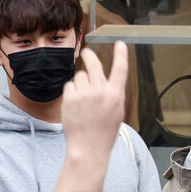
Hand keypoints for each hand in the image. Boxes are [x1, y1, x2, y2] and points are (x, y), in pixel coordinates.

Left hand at [53, 42, 128, 191]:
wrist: (88, 147)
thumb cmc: (103, 132)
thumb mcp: (116, 111)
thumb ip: (111, 94)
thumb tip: (104, 80)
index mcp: (116, 94)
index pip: (121, 69)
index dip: (121, 55)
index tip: (120, 44)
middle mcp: (101, 91)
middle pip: (94, 64)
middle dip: (89, 55)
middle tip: (86, 52)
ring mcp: (85, 93)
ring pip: (79, 75)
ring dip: (80, 82)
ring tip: (82, 98)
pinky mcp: (70, 98)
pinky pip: (69, 85)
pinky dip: (71, 91)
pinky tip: (74, 104)